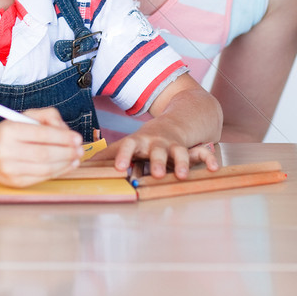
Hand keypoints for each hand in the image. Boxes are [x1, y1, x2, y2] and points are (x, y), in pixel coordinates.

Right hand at [0, 108, 83, 187]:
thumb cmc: (8, 132)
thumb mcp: (24, 116)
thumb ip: (47, 117)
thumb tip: (67, 131)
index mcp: (9, 131)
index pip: (41, 134)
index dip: (63, 137)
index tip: (77, 137)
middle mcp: (7, 151)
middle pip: (45, 154)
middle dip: (67, 152)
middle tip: (80, 149)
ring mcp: (10, 169)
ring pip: (45, 168)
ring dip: (66, 163)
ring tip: (76, 157)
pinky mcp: (14, 182)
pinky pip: (41, 178)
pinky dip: (58, 172)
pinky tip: (67, 165)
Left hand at [95, 130, 220, 179]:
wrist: (177, 120)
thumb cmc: (146, 140)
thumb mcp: (128, 144)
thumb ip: (109, 154)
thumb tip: (82, 164)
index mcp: (140, 142)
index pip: (128, 147)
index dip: (123, 156)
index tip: (118, 168)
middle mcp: (158, 143)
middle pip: (157, 152)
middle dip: (157, 162)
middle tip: (154, 174)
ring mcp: (176, 145)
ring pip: (180, 153)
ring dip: (181, 163)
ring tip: (182, 175)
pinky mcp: (192, 149)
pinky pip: (203, 153)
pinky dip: (210, 159)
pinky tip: (215, 168)